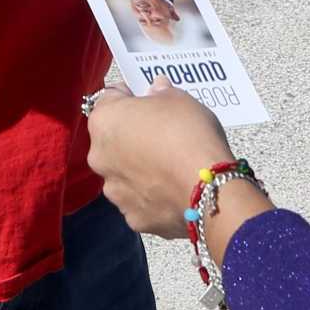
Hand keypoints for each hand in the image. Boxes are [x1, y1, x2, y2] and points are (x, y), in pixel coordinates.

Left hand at [87, 78, 235, 238]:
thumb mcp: (180, 99)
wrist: (209, 188)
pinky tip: (174, 189)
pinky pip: (140, 200)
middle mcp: (100, 158)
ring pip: (124, 173)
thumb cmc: (189, 134)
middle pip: (113, 139)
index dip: (131, 96)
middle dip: (133, 135)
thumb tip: (156, 91)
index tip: (149, 100)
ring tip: (171, 165)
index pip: (110, 98)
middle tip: (163, 133)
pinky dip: (152, 195)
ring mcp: (115, 192)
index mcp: (104, 121)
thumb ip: (161, 93)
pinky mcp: (134, 218)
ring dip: (140, 167)